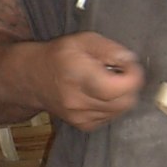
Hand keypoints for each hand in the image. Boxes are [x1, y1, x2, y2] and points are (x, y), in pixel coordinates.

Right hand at [20, 31, 142, 130]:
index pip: (115, 88)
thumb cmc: (60, 56)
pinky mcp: (83, 126)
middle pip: (123, 102)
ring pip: (120, 111)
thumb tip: (130, 60)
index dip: (132, 77)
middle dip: (130, 86)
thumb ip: (108, 48)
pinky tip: (102, 94)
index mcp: (77, 75)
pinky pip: (111, 117)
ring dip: (122, 96)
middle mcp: (77, 100)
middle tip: (122, 73)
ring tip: (109, 82)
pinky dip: (113, 106)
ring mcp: (80, 117)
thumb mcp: (83, 40)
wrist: (34, 79)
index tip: (131, 66)